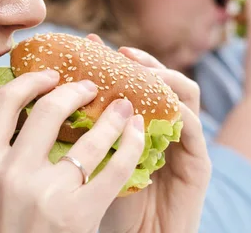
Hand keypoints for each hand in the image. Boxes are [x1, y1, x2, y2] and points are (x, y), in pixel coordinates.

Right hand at [0, 69, 145, 232]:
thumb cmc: (5, 229)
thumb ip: (0, 150)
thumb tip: (30, 103)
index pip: (3, 102)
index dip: (30, 80)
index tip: (50, 75)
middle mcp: (10, 175)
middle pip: (48, 109)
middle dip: (75, 89)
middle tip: (90, 86)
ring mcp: (46, 195)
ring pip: (88, 136)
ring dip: (112, 114)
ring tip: (123, 105)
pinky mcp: (79, 215)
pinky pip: (113, 168)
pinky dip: (130, 144)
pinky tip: (136, 132)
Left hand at [86, 36, 210, 232]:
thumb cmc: (107, 204)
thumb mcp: (90, 160)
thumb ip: (83, 130)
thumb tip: (52, 96)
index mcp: (142, 124)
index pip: (135, 81)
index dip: (117, 61)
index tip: (92, 45)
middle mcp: (166, 128)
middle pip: (162, 81)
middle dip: (143, 62)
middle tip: (120, 52)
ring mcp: (185, 143)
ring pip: (184, 95)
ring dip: (164, 77)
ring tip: (141, 71)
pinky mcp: (198, 163)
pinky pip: (193, 128)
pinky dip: (177, 111)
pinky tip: (155, 105)